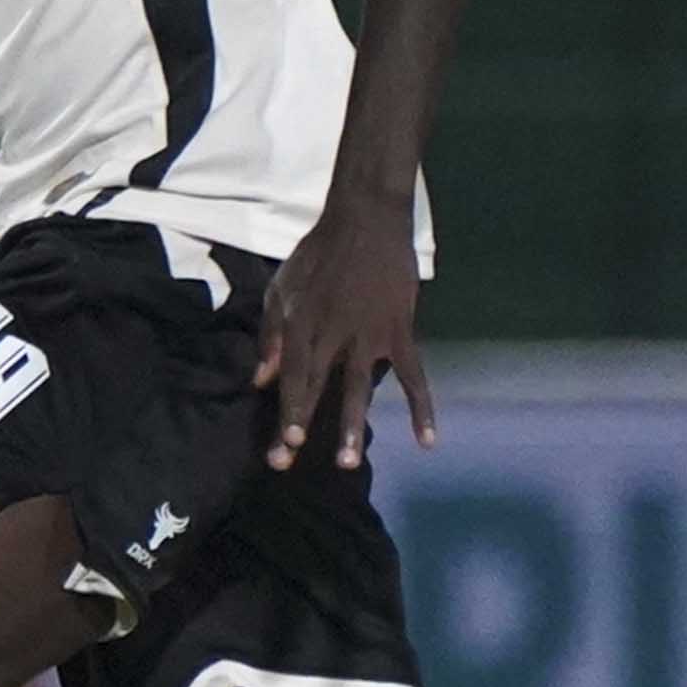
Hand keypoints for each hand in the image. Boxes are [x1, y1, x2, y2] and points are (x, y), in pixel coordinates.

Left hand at [255, 194, 432, 472]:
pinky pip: (412, 375)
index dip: (288, 412)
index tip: (285, 447)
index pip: (291, 377)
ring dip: (353, 425)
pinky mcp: (398, 331)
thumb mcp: (282, 289)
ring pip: (358, 388)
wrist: (366, 220)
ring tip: (348, 464)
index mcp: (301, 324)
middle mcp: (332, 334)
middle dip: (302, 427)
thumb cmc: (317, 255)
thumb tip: (259, 380)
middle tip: (289, 466)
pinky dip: (421, 407)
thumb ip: (270, 335)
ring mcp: (368, 335)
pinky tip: (427, 440)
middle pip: (314, 388)